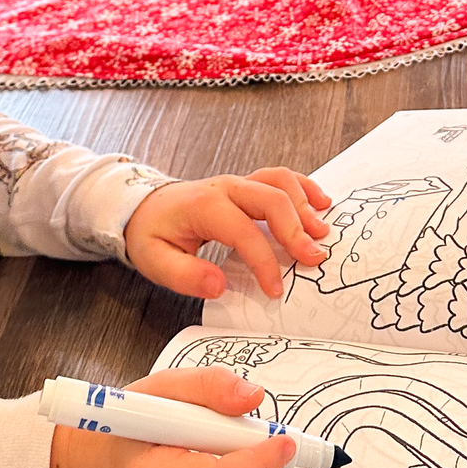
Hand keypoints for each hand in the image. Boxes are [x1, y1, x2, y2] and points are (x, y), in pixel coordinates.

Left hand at [124, 166, 332, 299]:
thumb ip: (185, 275)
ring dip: (305, 205)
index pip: (244, 232)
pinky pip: (280, 178)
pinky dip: (303, 187)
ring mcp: (239, 183)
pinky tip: (321, 203)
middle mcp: (225, 188)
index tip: (275, 289)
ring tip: (322, 231)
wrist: (144, 207)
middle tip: (314, 258)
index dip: (264, 262)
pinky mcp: (247, 185)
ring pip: (280, 182)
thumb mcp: (155, 261)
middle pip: (271, 199)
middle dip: (297, 229)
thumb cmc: (151, 233)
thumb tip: (219, 285)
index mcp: (204, 207)